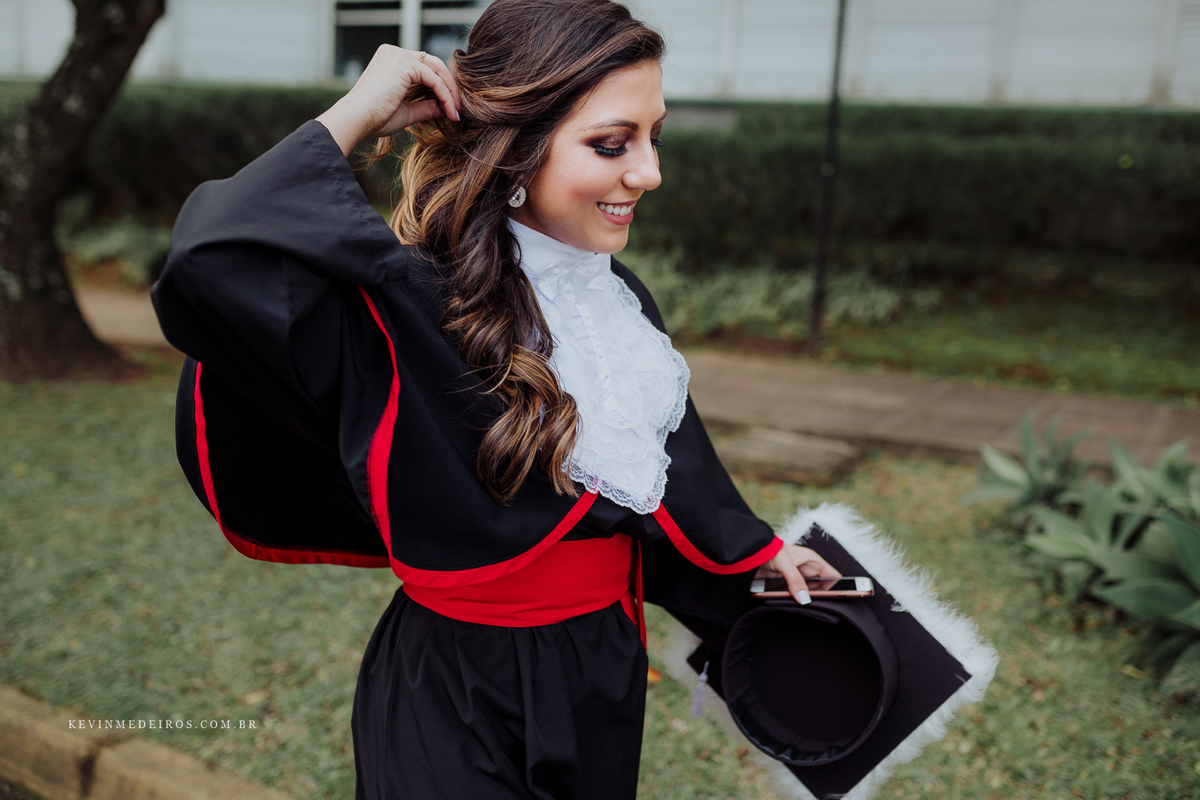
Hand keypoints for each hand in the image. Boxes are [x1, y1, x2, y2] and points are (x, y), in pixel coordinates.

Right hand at [316, 45, 461, 156]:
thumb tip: (447, 108)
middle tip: (459, 110)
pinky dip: (445, 95)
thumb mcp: (407, 111)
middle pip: (434, 66)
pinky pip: (434, 79)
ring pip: (437, 71)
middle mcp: (394, 53)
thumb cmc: (375, 118)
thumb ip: (426, 107)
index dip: (441, 88)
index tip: (451, 110)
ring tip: (456, 113)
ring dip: (451, 93)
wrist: (357, 118)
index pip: (425, 69)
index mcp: (391, 61)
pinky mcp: (404, 63)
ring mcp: (399, 55)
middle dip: (450, 88)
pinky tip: (450, 111)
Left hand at [757, 544, 841, 604]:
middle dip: (823, 597)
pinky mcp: (787, 584)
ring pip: (810, 593)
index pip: (832, 576)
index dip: (838, 587)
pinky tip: (796, 607)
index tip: (839, 600)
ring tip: (810, 609)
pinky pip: (797, 595)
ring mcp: (798, 578)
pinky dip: (798, 601)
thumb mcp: (785, 564)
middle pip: (823, 587)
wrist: (750, 552)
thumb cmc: (769, 550)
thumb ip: (796, 581)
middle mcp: (807, 569)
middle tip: (821, 609)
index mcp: (812, 561)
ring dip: (809, 600)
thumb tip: (805, 599)